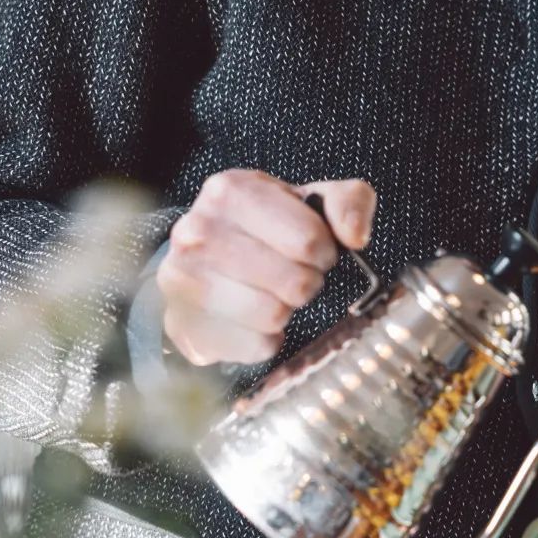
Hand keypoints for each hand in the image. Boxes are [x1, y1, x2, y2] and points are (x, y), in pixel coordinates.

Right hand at [158, 171, 376, 366]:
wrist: (205, 257)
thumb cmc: (268, 227)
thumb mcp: (312, 200)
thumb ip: (348, 202)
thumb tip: (355, 237)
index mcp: (230, 190)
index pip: (308, 240)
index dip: (325, 253)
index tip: (316, 253)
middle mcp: (196, 231)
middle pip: (294, 283)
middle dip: (308, 284)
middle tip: (298, 278)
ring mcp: (182, 279)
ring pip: (272, 316)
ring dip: (287, 313)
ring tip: (276, 296)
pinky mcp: (182, 323)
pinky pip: (253, 347)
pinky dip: (266, 340)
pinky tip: (255, 320)